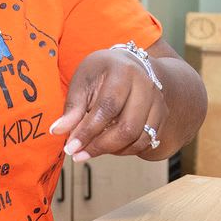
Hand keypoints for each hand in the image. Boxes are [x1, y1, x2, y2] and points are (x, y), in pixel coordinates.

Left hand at [51, 49, 165, 160]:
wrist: (130, 65)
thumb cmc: (102, 73)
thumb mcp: (82, 81)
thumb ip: (72, 107)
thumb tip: (57, 131)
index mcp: (123, 71)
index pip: (107, 107)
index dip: (88, 131)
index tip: (70, 147)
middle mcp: (146, 85)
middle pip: (127, 127)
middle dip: (100, 146)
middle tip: (78, 155)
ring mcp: (158, 101)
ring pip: (139, 138)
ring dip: (112, 151)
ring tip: (90, 151)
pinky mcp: (162, 115)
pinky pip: (146, 141)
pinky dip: (125, 150)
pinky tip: (107, 147)